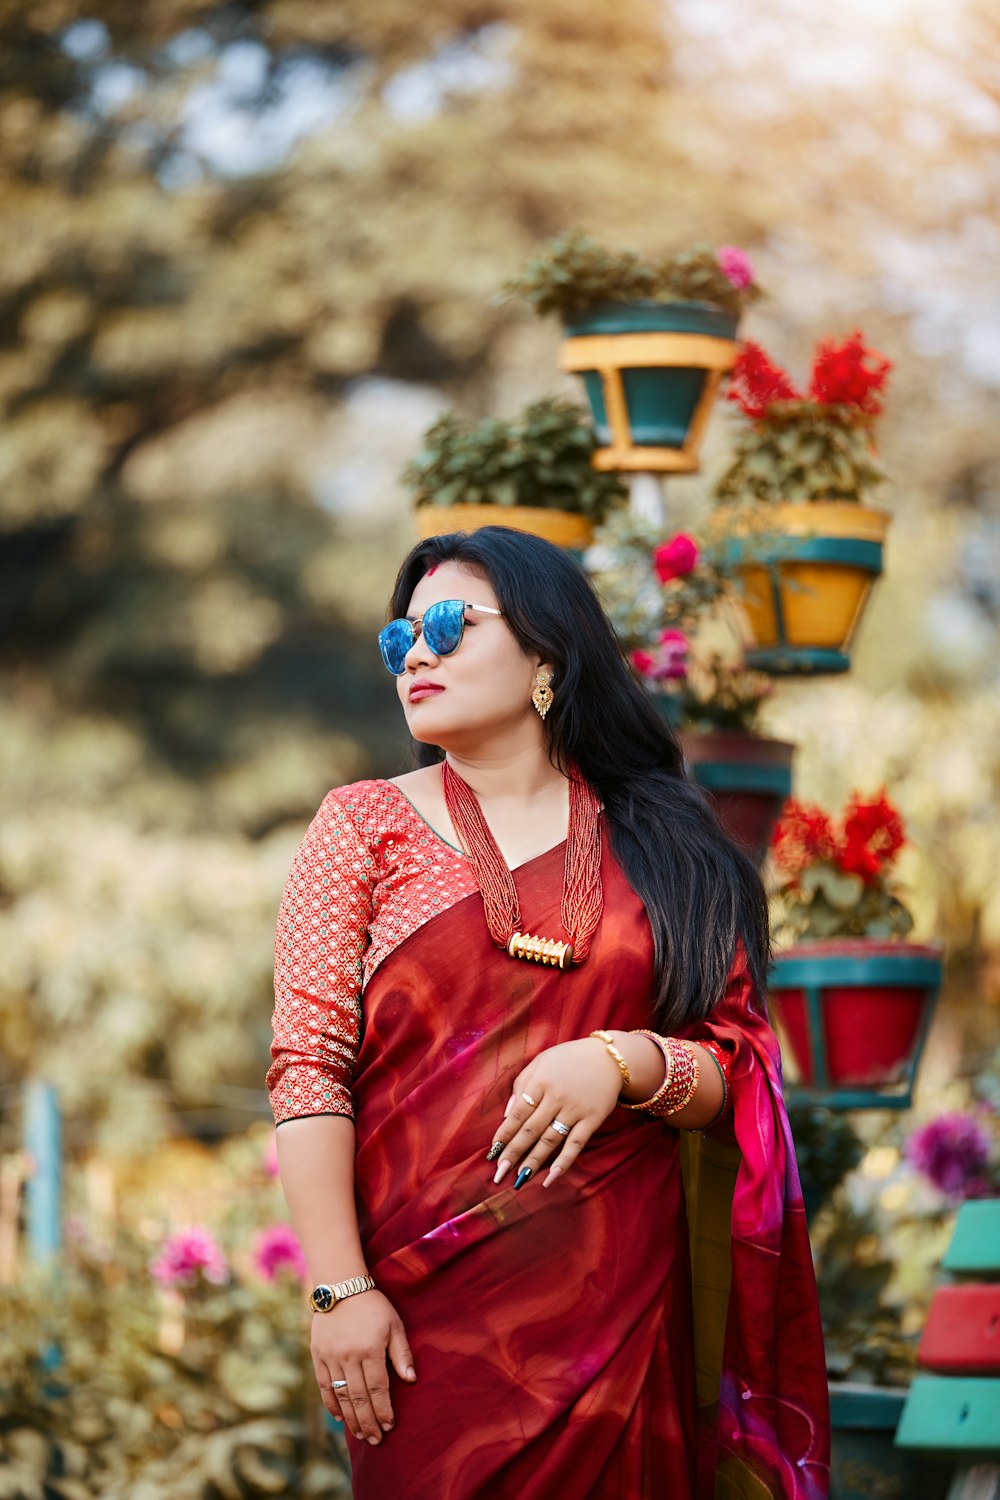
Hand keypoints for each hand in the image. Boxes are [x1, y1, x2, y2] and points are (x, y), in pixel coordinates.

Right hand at [311, 1290, 415, 1444]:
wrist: (341, 1286)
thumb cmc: (373, 1306)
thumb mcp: (394, 1324)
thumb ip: (401, 1353)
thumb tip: (411, 1380)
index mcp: (370, 1348)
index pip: (378, 1388)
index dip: (384, 1410)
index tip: (390, 1426)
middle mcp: (349, 1356)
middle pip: (359, 1398)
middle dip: (368, 1422)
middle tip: (375, 1440)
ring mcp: (331, 1357)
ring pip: (342, 1395)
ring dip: (351, 1418)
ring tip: (360, 1434)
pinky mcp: (318, 1356)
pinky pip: (324, 1386)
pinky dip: (331, 1404)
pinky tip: (340, 1418)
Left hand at [487, 1037, 624, 1190]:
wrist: (609, 1057)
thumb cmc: (569, 1059)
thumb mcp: (541, 1061)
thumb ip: (521, 1084)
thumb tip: (506, 1114)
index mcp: (540, 1081)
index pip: (517, 1113)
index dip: (504, 1135)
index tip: (492, 1153)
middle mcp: (555, 1097)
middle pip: (530, 1130)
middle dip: (513, 1153)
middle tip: (499, 1174)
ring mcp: (574, 1109)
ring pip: (550, 1140)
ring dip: (533, 1162)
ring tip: (519, 1180)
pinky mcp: (592, 1119)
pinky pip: (575, 1144)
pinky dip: (563, 1162)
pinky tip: (550, 1178)